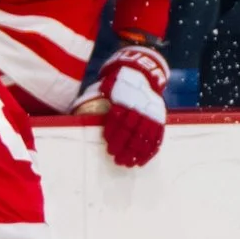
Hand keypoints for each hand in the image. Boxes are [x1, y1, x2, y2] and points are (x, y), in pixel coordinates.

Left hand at [94, 42, 166, 166]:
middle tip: (116, 159)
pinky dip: (149, 151)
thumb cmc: (120, 84)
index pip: (120, 118)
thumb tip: (80, 107)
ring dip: (136, 152)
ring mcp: (151, 115)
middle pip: (132, 130)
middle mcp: (140, 107)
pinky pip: (156, 138)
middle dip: (124, 147)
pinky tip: (141, 161)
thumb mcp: (110, 84)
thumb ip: (100, 94)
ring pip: (144, 136)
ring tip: (127, 163)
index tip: (108, 144)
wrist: (143, 75)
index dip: (114, 132)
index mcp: (126, 99)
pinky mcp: (159, 120)